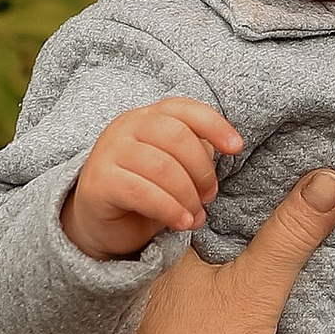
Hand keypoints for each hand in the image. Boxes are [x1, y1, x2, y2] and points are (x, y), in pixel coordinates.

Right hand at [65, 94, 245, 256]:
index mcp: (147, 117)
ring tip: (195, 216)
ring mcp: (108, 152)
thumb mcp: (175, 169)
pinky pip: (141, 191)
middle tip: (209, 197)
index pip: (184, 108)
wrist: (100, 225)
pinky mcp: (98, 182)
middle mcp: (126, 126)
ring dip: (187, 195)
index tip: (236, 147)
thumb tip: (227, 147)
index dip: (214, 124)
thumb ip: (195, 154)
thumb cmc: (144, 194)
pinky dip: (169, 209)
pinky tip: (181, 223)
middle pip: (176, 136)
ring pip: (161, 166)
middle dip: (202, 170)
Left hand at [90, 165, 334, 333]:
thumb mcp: (258, 290)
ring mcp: (104, 319)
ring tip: (184, 282)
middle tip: (206, 237)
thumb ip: (292, 233)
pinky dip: (134, 318)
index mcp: (151, 250)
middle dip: (174, 236)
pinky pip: (114, 322)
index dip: (198, 196)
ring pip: (129, 284)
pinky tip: (156, 328)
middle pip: (150, 242)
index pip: (171, 202)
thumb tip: (331, 179)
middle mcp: (118, 278)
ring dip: (152, 278)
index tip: (220, 196)